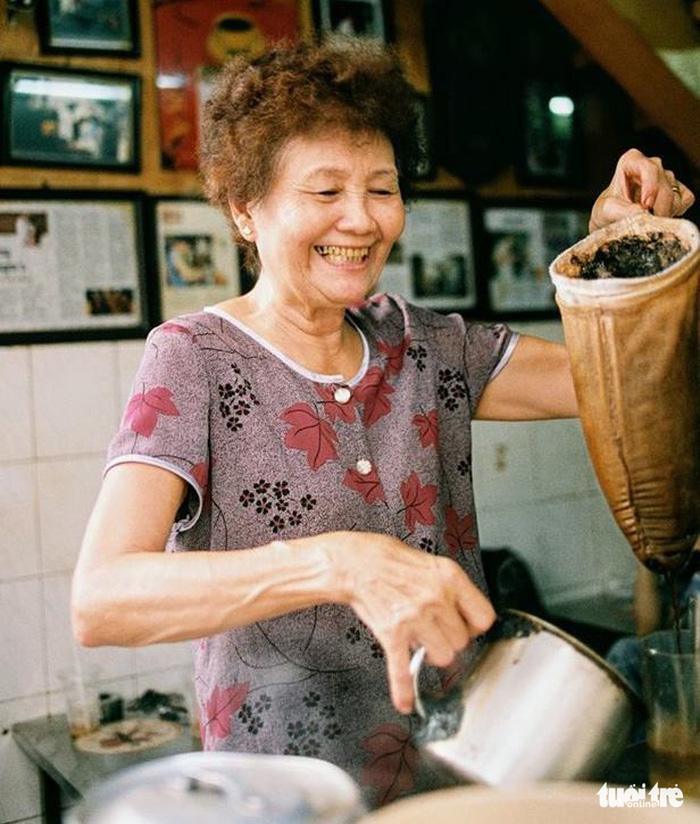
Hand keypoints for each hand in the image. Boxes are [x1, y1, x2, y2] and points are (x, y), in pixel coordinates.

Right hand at [331, 531, 495, 713]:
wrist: (353, 562)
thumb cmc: (389, 558)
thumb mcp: (429, 563)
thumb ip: (449, 588)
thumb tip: (461, 615)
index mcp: (449, 577)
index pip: (483, 616)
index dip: (474, 626)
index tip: (465, 627)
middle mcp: (436, 599)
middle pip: (462, 642)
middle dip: (448, 639)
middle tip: (434, 629)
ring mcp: (415, 618)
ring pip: (442, 657)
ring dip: (431, 653)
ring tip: (419, 640)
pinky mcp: (392, 634)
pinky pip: (402, 669)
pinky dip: (403, 689)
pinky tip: (405, 702)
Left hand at [589, 148, 694, 231]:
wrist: (612, 221)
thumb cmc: (606, 212)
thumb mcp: (605, 211)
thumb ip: (621, 211)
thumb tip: (641, 212)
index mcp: (631, 161)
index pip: (649, 168)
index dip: (650, 188)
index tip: (645, 206)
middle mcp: (652, 165)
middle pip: (664, 188)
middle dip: (656, 209)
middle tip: (644, 223)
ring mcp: (666, 176)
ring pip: (675, 197)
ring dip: (663, 213)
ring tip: (646, 218)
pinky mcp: (678, 189)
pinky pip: (685, 200)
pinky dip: (675, 212)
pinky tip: (658, 214)